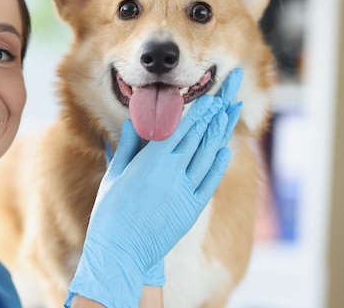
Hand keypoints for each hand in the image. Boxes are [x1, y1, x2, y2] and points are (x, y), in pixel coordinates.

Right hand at [70, 70, 242, 307]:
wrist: (122, 252)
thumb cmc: (110, 212)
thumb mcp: (114, 175)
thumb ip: (127, 146)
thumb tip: (134, 123)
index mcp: (153, 160)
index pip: (183, 127)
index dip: (201, 110)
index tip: (212, 95)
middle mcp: (175, 171)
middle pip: (202, 135)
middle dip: (218, 111)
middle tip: (232, 92)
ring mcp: (187, 190)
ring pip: (210, 154)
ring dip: (222, 131)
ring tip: (233, 111)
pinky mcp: (192, 208)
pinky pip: (211, 179)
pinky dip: (219, 161)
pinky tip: (225, 148)